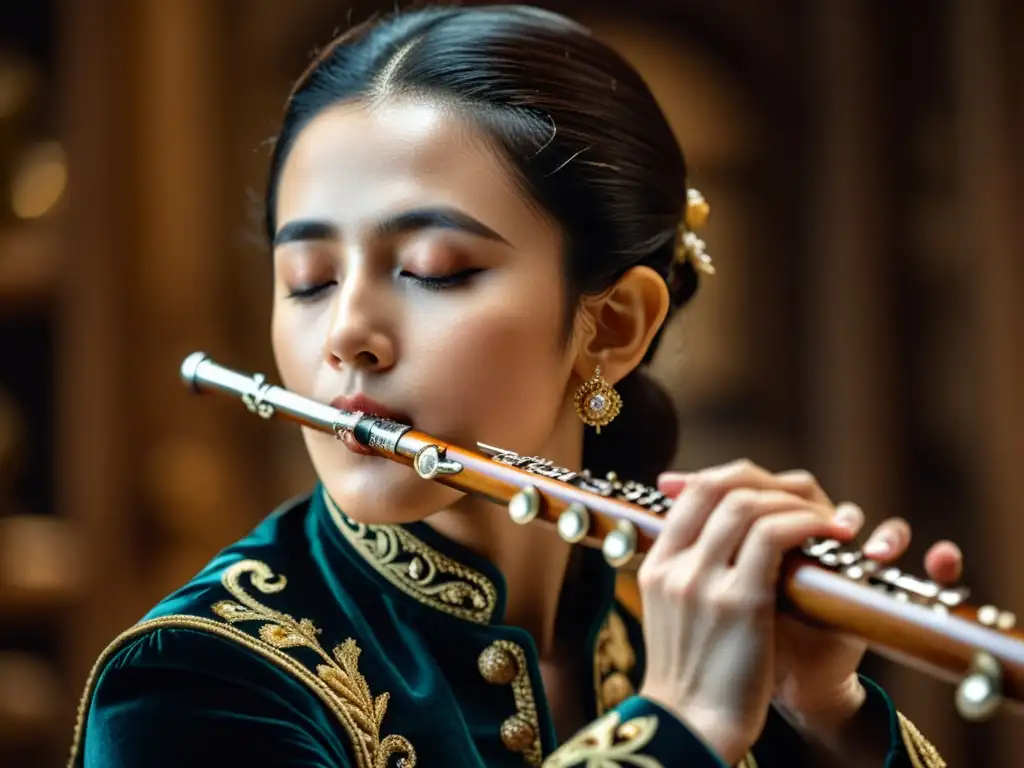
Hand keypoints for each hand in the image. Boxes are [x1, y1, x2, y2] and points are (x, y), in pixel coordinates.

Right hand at [636, 460, 964, 761]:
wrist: (691, 729)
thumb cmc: (689, 678)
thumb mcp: (670, 616)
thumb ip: (685, 575)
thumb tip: (708, 541)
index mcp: (656, 566)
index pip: (690, 494)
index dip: (730, 479)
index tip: (763, 493)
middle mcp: (675, 566)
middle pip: (718, 487)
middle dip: (764, 483)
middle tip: (795, 498)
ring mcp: (704, 581)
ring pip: (748, 505)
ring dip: (790, 501)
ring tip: (819, 517)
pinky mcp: (742, 600)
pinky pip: (774, 535)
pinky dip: (805, 523)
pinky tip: (826, 532)